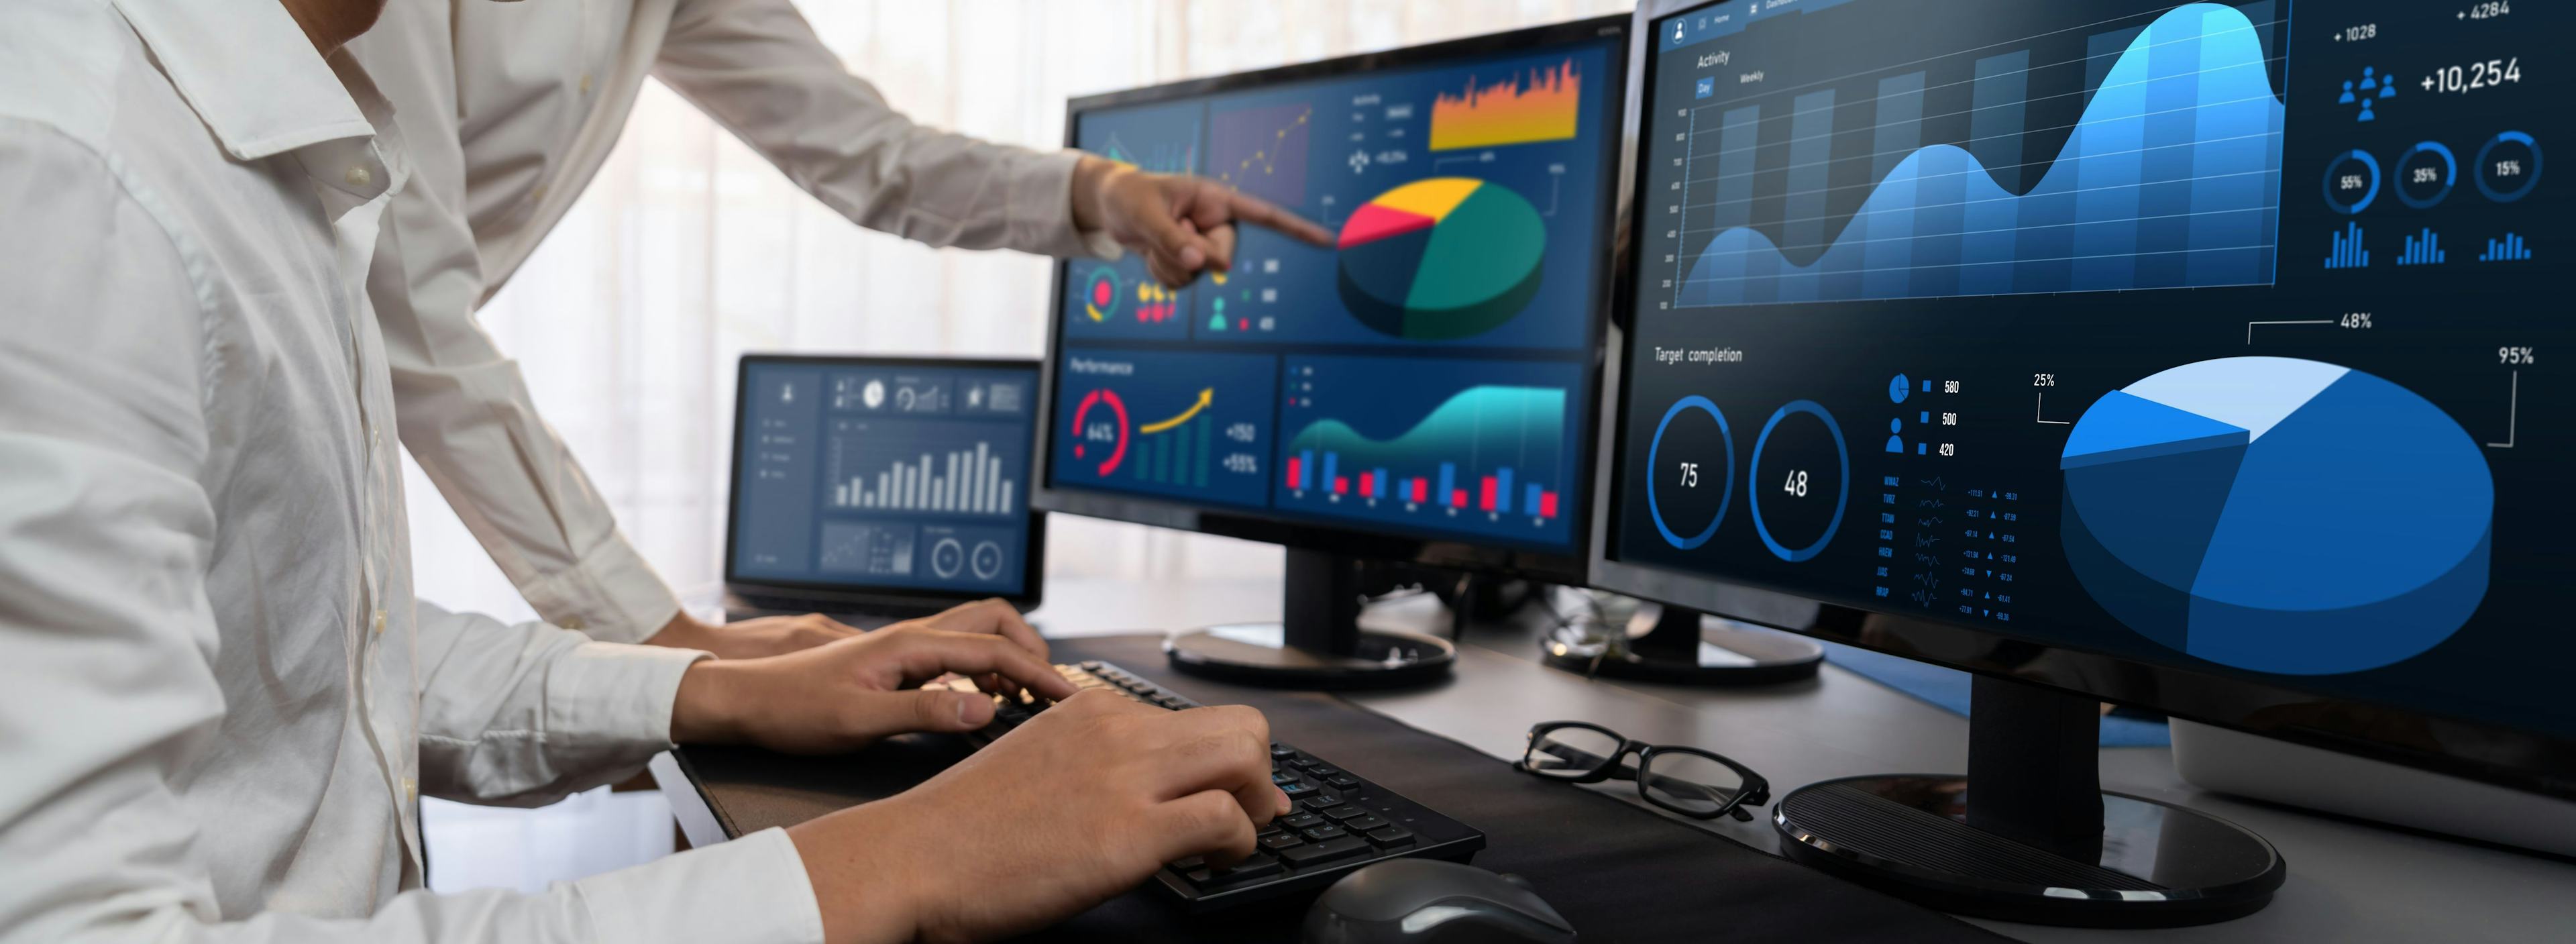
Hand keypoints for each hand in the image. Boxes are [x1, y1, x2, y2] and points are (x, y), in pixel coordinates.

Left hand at [670, 600, 1071, 752]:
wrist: (748, 700)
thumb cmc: (794, 709)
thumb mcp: (861, 720)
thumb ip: (926, 713)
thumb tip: (985, 709)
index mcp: (911, 646)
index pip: (995, 651)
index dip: (1038, 674)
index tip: (1067, 698)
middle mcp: (913, 638)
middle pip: (994, 622)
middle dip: (1031, 651)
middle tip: (1049, 692)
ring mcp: (906, 648)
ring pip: (976, 636)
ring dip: (1008, 661)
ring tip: (1023, 702)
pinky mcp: (898, 664)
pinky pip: (956, 656)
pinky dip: (983, 673)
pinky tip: (980, 704)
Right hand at [787, 690, 1291, 943]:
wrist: (910, 858)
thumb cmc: (961, 828)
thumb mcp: (1036, 763)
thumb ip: (1092, 761)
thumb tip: (1143, 784)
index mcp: (1093, 712)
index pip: (1195, 717)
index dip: (1227, 758)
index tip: (1234, 790)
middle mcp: (1117, 731)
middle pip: (1241, 725)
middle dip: (1259, 774)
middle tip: (1250, 814)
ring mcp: (1125, 778)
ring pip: (1246, 758)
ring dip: (1256, 805)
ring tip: (1233, 841)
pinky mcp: (1129, 832)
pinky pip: (1225, 820)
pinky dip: (1239, 844)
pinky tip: (1215, 863)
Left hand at [1071, 155, 1333, 286]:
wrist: (1110, 207)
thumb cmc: (1131, 197)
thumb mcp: (1148, 215)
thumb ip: (1173, 240)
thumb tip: (1202, 265)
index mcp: (1216, 200)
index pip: (1263, 215)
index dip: (1296, 228)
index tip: (1326, 240)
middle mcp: (1215, 224)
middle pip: (1221, 257)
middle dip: (1188, 253)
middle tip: (1163, 233)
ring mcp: (1203, 245)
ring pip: (1199, 276)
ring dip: (1170, 264)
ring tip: (1154, 241)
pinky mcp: (1190, 263)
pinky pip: (1184, 284)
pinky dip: (1163, 274)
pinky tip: (1153, 254)